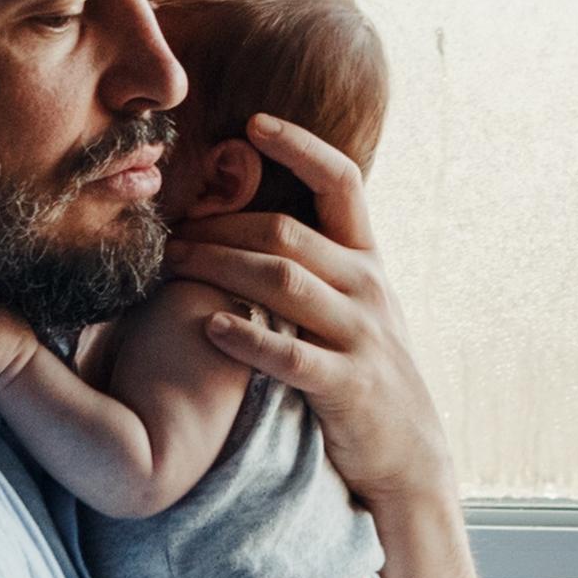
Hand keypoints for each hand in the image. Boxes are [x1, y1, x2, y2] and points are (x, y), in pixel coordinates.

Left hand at [166, 116, 457, 508]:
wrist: (409, 453)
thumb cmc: (363, 371)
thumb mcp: (353, 305)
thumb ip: (315, 264)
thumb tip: (246, 219)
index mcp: (367, 260)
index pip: (342, 182)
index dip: (300, 145)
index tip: (253, 123)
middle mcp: (368, 287)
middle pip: (286, 232)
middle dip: (219, 227)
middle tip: (167, 234)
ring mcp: (361, 335)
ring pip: (283, 281)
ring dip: (218, 268)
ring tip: (171, 268)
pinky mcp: (348, 385)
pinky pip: (291, 356)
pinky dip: (246, 339)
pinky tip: (208, 328)